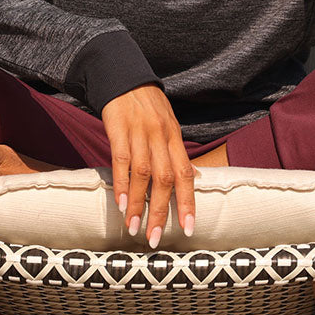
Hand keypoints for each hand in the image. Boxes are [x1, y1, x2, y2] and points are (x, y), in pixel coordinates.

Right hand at [101, 82, 197, 247]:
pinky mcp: (119, 128)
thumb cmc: (147, 106)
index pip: (186, 174)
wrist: (123, 76)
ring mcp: (140, 132)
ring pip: (143, 173)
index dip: (188, 202)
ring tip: (133, 228)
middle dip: (162, 211)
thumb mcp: (168, 125)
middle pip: (166, 178)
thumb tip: (195, 177)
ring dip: (138, 203)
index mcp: (174, 137)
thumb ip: (177, 152)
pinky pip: (121, 159)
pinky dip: (121, 183)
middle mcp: (160, 136)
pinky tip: (120, 203)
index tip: (189, 229)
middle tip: (156, 238)